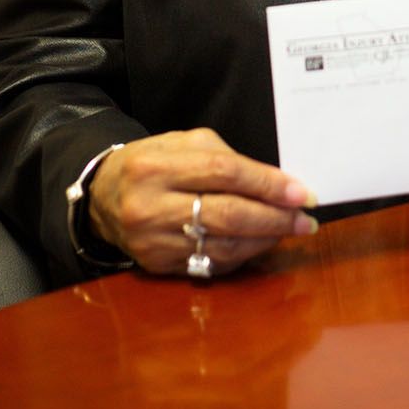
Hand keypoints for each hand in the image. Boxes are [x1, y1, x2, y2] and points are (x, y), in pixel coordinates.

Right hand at [88, 127, 317, 275]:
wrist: (103, 196)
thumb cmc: (154, 162)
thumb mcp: (184, 143)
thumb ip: (227, 159)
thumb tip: (276, 184)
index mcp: (157, 166)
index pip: (225, 174)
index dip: (268, 184)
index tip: (302, 192)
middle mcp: (150, 206)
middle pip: (227, 214)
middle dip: (275, 218)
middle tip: (305, 219)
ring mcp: (152, 241)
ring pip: (222, 246)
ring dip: (264, 240)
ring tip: (290, 230)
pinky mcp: (156, 265)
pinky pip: (209, 264)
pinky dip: (242, 255)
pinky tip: (261, 243)